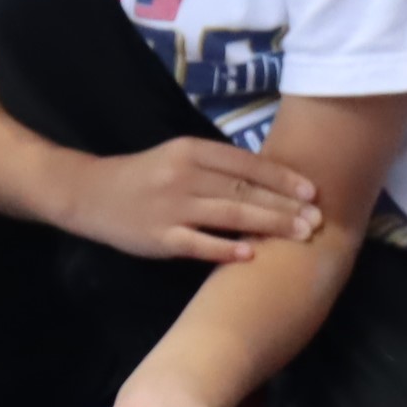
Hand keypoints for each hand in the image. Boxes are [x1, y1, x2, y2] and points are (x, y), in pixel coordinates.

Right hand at [58, 137, 319, 262]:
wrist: (88, 193)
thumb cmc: (142, 175)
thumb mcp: (177, 157)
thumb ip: (216, 166)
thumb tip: (269, 181)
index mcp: (190, 151)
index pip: (246, 164)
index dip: (282, 177)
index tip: (312, 190)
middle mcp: (184, 176)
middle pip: (244, 191)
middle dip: (286, 205)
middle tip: (318, 218)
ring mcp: (171, 208)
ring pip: (230, 216)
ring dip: (269, 225)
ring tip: (301, 234)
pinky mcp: (160, 238)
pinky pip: (199, 244)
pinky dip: (226, 249)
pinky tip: (251, 255)